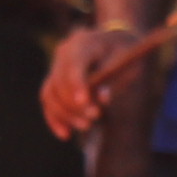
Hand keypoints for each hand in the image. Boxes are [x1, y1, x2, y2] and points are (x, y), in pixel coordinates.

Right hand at [42, 24, 154, 139]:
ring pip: (50, 93)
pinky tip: (65, 135)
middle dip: (74, 104)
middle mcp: (64, 51)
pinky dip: (55, 118)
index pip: (74, 65)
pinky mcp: (54, 79)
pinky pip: (48, 100)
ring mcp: (56, 65)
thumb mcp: (128, 61)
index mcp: (83, 42)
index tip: (85, 103)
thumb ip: (114, 79)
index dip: (77, 85)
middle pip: (59, 82)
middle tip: (94, 118)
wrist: (116, 41)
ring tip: (86, 126)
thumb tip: (102, 99)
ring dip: (65, 114)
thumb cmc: (126, 52)